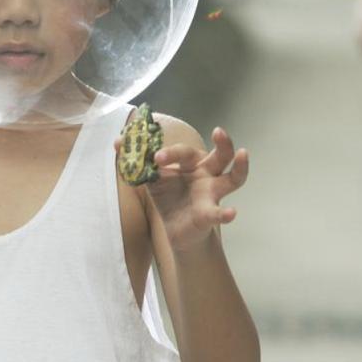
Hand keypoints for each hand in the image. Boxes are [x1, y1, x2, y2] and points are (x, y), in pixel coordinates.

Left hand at [118, 127, 248, 251]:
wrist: (175, 230)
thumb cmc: (168, 197)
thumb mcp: (152, 178)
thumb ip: (138, 161)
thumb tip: (118, 142)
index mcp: (191, 163)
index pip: (184, 152)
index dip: (170, 152)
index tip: (155, 158)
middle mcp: (206, 174)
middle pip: (220, 155)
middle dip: (222, 143)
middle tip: (219, 131)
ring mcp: (212, 193)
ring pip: (233, 178)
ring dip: (240, 167)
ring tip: (244, 154)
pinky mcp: (210, 214)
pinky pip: (219, 213)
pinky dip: (226, 214)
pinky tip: (231, 213)